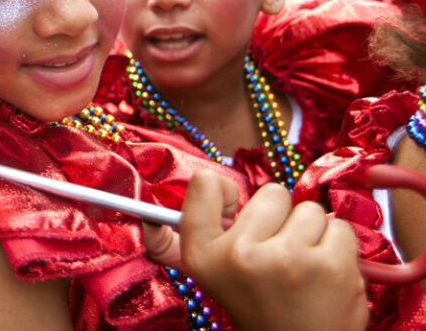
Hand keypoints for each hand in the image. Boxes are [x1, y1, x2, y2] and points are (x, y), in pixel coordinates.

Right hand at [145, 171, 367, 330]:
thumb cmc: (253, 305)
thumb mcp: (205, 277)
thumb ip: (173, 245)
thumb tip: (147, 219)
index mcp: (204, 254)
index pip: (206, 184)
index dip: (226, 192)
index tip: (236, 213)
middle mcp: (241, 254)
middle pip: (272, 193)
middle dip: (280, 219)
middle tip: (277, 253)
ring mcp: (288, 259)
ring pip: (310, 210)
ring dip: (312, 234)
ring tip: (303, 266)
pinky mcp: (331, 266)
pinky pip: (340, 228)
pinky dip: (338, 248)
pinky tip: (325, 273)